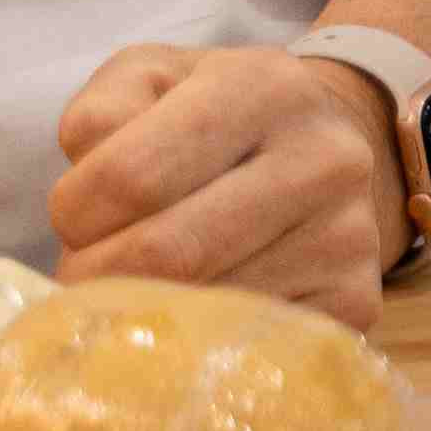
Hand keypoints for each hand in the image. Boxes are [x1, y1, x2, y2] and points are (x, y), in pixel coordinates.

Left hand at [50, 45, 399, 325]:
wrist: (325, 149)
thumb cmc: (213, 119)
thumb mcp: (151, 79)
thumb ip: (101, 112)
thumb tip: (90, 179)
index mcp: (263, 87)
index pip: (129, 177)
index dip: (74, 214)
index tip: (75, 221)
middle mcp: (323, 157)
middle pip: (163, 254)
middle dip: (97, 276)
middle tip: (86, 275)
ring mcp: (347, 236)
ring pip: (200, 312)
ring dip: (141, 315)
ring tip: (138, 289)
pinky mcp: (355, 302)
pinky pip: (243, 351)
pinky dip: (195, 348)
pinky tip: (187, 319)